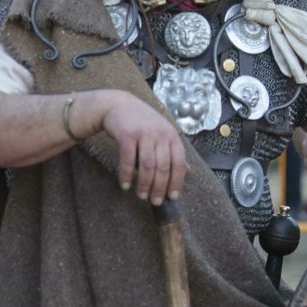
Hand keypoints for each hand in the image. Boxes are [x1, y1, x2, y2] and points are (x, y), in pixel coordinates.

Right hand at [92, 90, 186, 205]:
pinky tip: (125, 185)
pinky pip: (128, 160)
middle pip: (163, 167)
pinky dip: (126, 175)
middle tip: (155, 201)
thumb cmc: (142, 122)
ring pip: (147, 166)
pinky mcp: (127, 135)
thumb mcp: (162, 133)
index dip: (177, 182)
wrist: (118, 105)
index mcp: (172, 135)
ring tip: (141, 195)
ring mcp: (144, 134)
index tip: (172, 197)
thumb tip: (187, 172)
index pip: (179, 163)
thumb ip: (173, 152)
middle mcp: (160, 134)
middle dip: (160, 188)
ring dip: (144, 184)